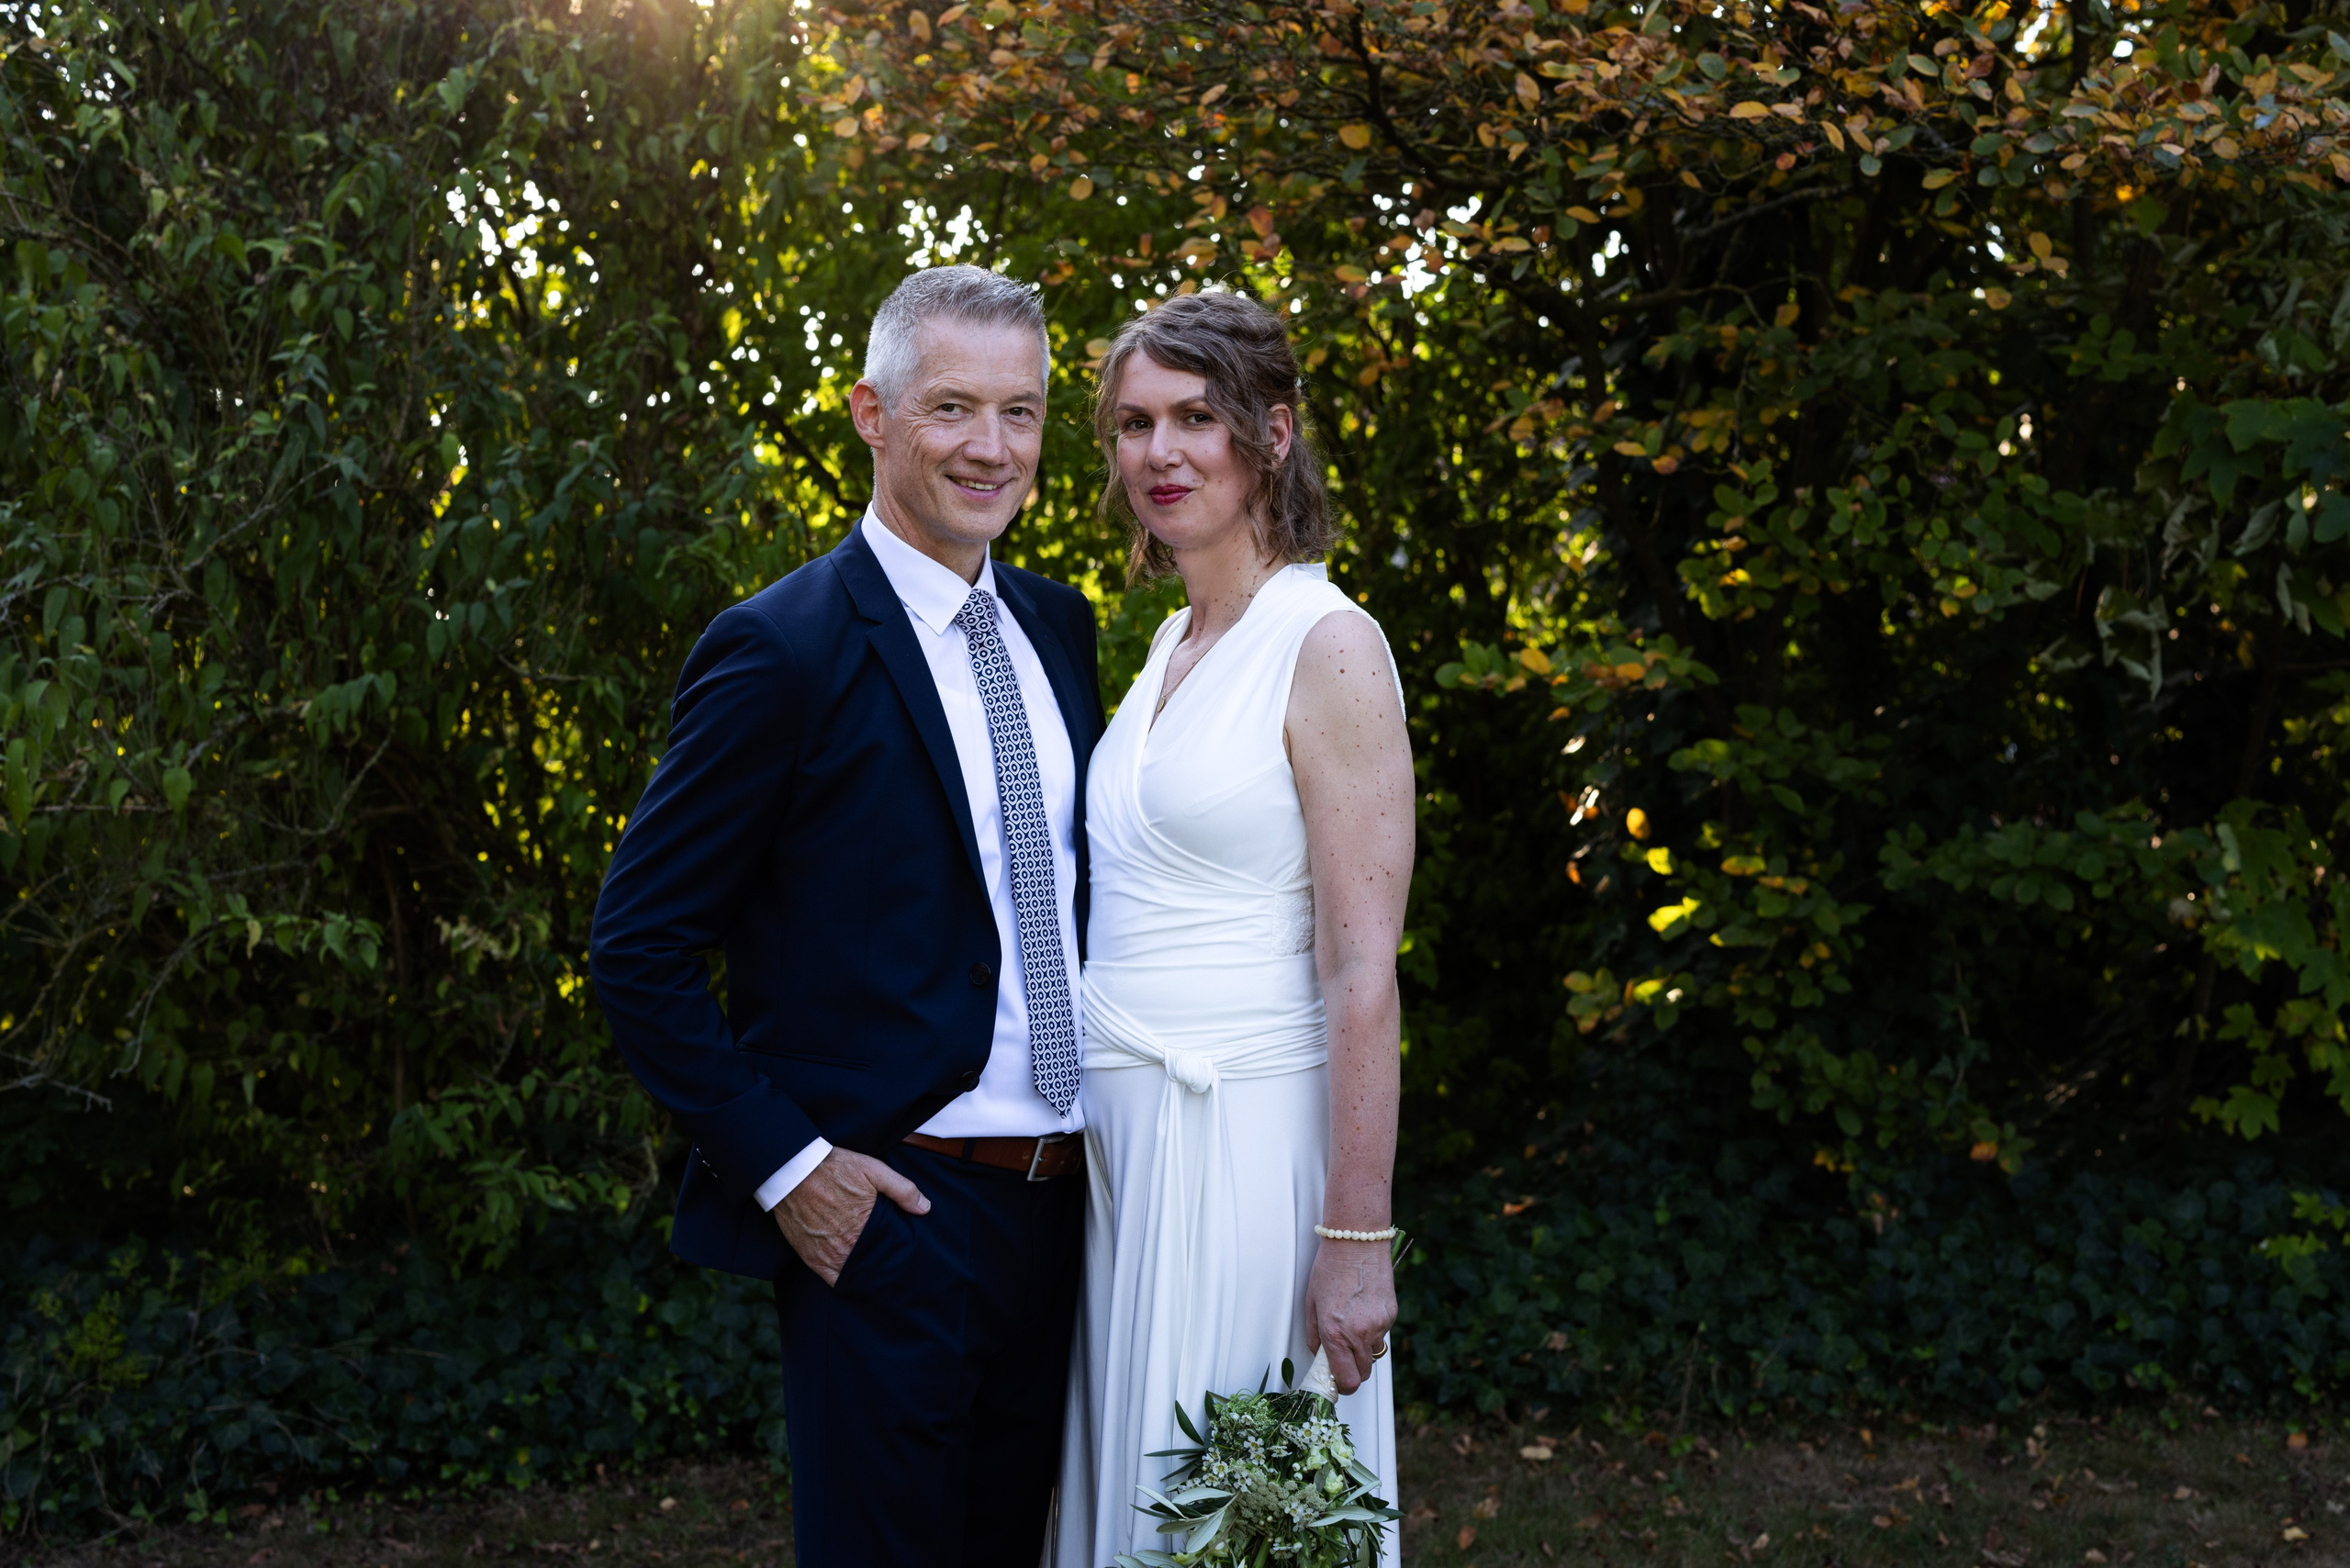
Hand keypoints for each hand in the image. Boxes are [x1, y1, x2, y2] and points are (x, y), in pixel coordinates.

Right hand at [772, 1148, 929, 1285]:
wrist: (792, 1169)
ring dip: (862, 1275)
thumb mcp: (874, 1170)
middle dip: (880, 1268)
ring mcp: (825, 1254)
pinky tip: (851, 1276)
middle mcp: (845, 1246)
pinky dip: (841, 1280)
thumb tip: (925, 1208)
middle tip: (891, 1268)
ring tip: (874, 1274)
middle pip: (870, 1267)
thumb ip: (902, 1190)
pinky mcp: (809, 1255)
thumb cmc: (834, 1168)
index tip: (902, 1257)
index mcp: (864, 1228)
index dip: (895, 1257)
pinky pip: (829, 1278)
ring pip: (851, 1276)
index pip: (887, 1254)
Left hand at [1303, 1237, 1396, 1394]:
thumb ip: (1315, 1336)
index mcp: (1335, 1333)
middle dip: (1352, 1370)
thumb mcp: (1311, 1303)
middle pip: (1363, 1373)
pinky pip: (1382, 1333)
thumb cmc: (1331, 1268)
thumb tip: (1321, 1356)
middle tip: (1342, 1355)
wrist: (1356, 1242)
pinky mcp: (1391, 1314)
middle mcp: (1359, 1333)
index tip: (1337, 1382)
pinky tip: (1364, 1309)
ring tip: (1352, 1323)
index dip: (1342, 1386)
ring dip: (1363, 1349)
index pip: (1347, 1380)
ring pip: (1373, 1353)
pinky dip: (1373, 1329)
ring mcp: (1379, 1325)